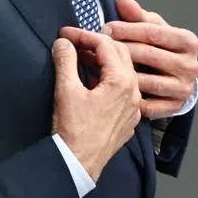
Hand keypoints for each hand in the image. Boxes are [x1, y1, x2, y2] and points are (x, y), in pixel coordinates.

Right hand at [51, 28, 141, 181]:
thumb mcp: (66, 90)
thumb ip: (66, 60)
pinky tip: (92, 82)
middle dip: (97, 44)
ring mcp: (134, 107)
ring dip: (104, 61)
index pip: (106, 45)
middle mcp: (134, 92)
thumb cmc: (73, 128)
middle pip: (120, 54)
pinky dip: (109, 79)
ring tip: (81, 59)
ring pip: (124, 72)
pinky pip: (124, 90)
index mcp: (121, 81)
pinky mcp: (129, 120)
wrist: (78, 164)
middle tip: (75, 42)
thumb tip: (63, 43)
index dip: (83, 35)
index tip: (65, 34)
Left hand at [102, 0, 197, 119]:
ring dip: (118, 75)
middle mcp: (190, 65)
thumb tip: (122, 2)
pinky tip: (110, 90)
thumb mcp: (153, 28)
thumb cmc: (161, 48)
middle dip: (118, 50)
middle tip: (95, 48)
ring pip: (146, 81)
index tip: (105, 29)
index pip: (152, 32)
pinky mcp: (175, 106)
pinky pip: (148, 105)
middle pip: (148, 55)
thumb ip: (137, 16)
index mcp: (188, 42)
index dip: (125, 29)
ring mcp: (183, 88)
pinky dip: (128, 99)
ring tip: (96, 67)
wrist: (176, 77)